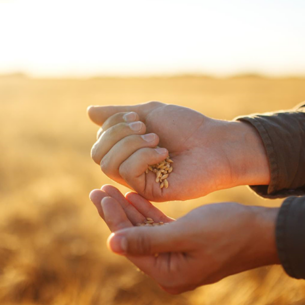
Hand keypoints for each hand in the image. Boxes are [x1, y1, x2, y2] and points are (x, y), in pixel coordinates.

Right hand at [87, 102, 269, 200]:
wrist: (215, 142)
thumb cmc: (187, 127)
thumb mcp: (150, 112)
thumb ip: (119, 115)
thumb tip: (89, 112)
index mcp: (128, 150)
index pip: (100, 141)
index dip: (112, 126)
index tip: (138, 117)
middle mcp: (130, 167)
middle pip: (98, 154)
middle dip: (118, 134)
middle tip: (145, 127)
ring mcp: (140, 181)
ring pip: (109, 165)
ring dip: (131, 145)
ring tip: (156, 140)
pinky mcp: (150, 192)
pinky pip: (127, 174)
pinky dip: (142, 157)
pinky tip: (163, 153)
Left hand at [89, 185, 279, 293]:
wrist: (264, 232)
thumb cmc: (229, 230)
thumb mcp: (186, 233)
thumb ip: (148, 239)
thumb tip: (111, 244)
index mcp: (169, 275)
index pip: (131, 245)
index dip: (113, 219)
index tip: (100, 196)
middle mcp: (171, 271)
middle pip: (134, 239)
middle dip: (116, 214)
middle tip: (97, 190)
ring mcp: (179, 258)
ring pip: (145, 231)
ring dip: (129, 211)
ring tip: (109, 190)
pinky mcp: (187, 245)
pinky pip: (160, 228)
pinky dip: (147, 213)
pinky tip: (134, 197)